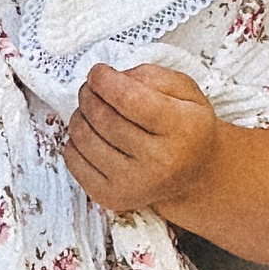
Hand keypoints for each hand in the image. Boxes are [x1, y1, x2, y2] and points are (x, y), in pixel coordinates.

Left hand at [62, 61, 219, 218]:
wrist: (195, 176)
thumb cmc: (186, 127)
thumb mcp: (185, 91)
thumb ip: (151, 75)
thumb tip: (110, 78)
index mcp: (182, 128)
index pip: (129, 98)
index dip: (104, 79)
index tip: (99, 72)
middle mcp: (159, 161)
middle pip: (102, 116)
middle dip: (89, 93)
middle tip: (92, 88)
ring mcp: (134, 183)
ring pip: (83, 136)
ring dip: (80, 114)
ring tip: (92, 110)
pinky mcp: (111, 196)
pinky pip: (73, 160)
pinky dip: (75, 141)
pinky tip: (92, 135)